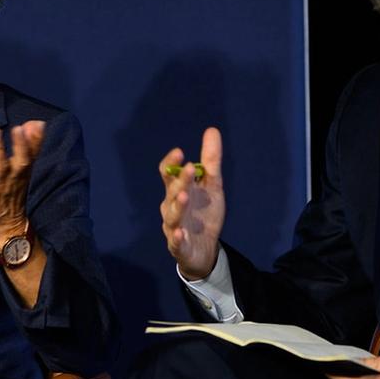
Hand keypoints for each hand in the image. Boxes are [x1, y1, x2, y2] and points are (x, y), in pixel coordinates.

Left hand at [0, 121, 45, 247]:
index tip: (38, 124)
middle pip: (20, 160)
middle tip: (17, 129)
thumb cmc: (13, 192)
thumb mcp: (24, 170)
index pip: (33, 153)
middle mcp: (13, 176)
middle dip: (20, 145)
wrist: (6, 226)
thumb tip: (36, 123)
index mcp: (23, 170)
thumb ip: (30, 147)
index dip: (35, 140)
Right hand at [159, 127, 224, 279]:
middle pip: (172, 192)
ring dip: (177, 206)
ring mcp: (174, 227)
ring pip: (172, 216)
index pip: (167, 174)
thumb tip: (212, 129)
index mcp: (177, 191)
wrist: (205, 249)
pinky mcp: (179, 247)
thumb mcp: (212, 185)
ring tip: (184, 197)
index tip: (179, 151)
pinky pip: (176, 243)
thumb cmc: (204, 214)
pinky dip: (177, 238)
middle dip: (180, 181)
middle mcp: (171, 207)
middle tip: (188, 169)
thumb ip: (210, 161)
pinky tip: (181, 233)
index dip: (170, 163)